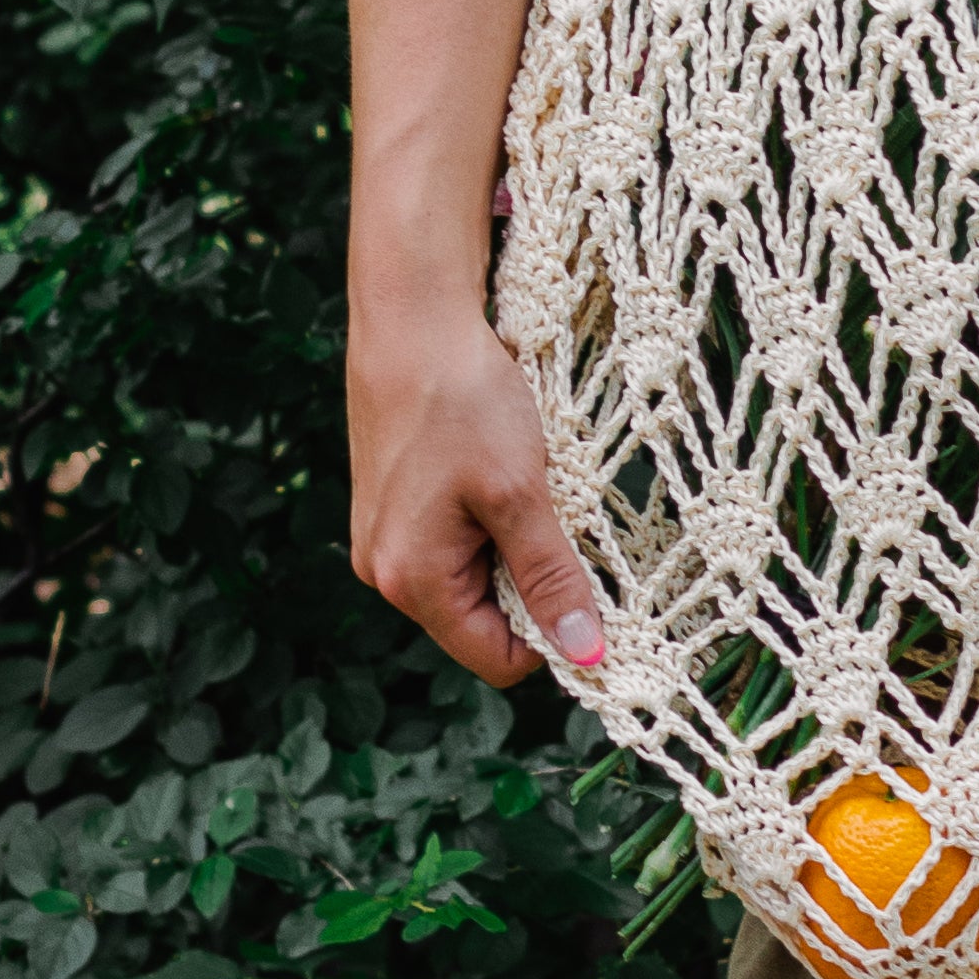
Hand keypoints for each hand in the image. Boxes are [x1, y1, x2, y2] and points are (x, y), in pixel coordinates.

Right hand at [348, 294, 607, 687]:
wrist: (412, 320)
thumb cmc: (462, 400)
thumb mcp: (519, 494)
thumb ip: (550, 577)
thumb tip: (584, 653)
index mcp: (411, 581)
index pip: (497, 658)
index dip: (553, 635)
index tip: (594, 589)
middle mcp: (385, 572)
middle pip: (485, 621)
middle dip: (533, 581)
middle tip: (560, 518)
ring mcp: (385, 539)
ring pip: (475, 578)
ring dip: (515, 545)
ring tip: (527, 486)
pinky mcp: (393, 507)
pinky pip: (455, 542)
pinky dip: (492, 519)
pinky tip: (501, 471)